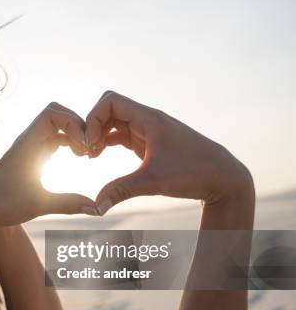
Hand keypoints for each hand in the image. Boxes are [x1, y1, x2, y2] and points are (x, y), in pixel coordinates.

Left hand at [0, 102, 97, 230]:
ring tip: (86, 154)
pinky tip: (78, 157)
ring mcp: (31, 146)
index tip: (84, 146)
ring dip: (74, 134)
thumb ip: (68, 204)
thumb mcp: (39, 206)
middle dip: (78, 126)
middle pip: (57, 114)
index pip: (51, 114)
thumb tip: (98, 209)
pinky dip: (69, 142)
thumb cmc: (6, 207)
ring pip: (57, 126)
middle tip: (89, 149)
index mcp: (26, 146)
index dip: (72, 123)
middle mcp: (28, 141)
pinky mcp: (34, 154)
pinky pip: (54, 138)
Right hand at [85, 90, 253, 214]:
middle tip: (86, 150)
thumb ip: (121, 191)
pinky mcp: (149, 143)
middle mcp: (148, 120)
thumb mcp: (153, 182)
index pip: (110, 101)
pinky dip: (107, 142)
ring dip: (99, 135)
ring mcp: (148, 131)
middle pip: (109, 109)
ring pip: (114, 122)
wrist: (223, 178)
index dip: (93, 119)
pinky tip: (98, 157)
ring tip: (89, 155)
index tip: (90, 144)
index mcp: (150, 118)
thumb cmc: (194, 173)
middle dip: (92, 126)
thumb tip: (95, 208)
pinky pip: (121, 135)